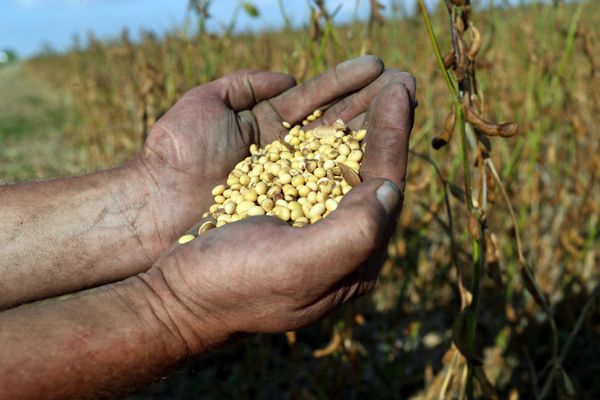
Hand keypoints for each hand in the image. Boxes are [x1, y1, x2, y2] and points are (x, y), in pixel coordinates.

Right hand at [140, 78, 415, 352]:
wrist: (173, 297)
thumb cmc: (231, 286)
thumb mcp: (297, 268)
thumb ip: (354, 232)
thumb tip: (391, 187)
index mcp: (351, 261)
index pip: (384, 188)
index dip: (393, 136)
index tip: (398, 91)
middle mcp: (336, 240)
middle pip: (369, 171)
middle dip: (383, 122)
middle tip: (400, 77)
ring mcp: (307, 223)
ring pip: (341, 162)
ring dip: (357, 120)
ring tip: (374, 81)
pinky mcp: (278, 209)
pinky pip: (309, 162)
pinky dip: (320, 131)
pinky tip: (327, 109)